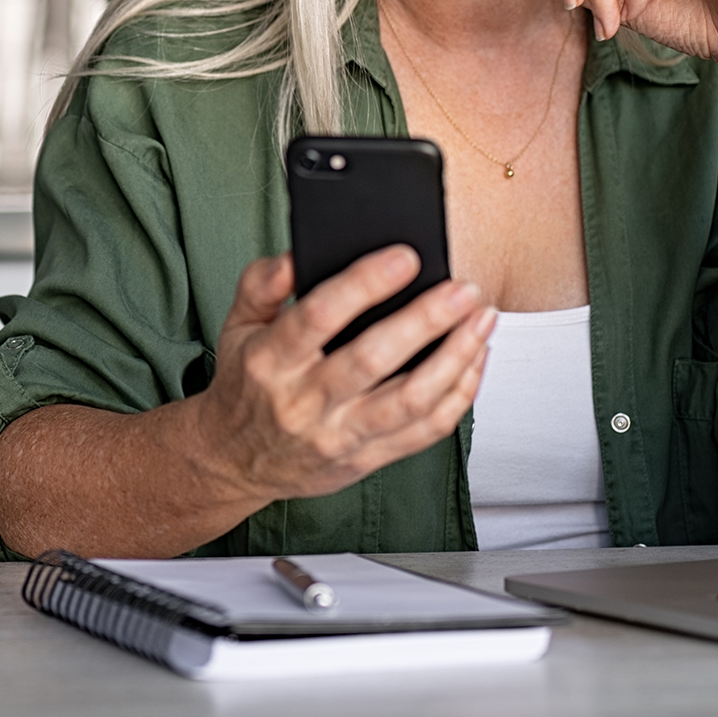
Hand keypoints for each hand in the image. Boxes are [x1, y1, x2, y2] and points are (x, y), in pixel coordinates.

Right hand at [188, 248, 495, 504]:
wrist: (235, 461)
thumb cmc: (247, 384)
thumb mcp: (236, 325)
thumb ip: (261, 284)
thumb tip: (295, 255)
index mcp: (271, 360)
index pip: (318, 316)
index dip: (365, 284)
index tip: (405, 257)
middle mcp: (305, 402)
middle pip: (373, 359)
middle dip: (426, 320)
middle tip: (463, 288)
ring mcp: (339, 436)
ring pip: (409, 400)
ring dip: (455, 357)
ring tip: (482, 319)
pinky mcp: (367, 459)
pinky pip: (424, 432)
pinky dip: (459, 395)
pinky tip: (474, 360)